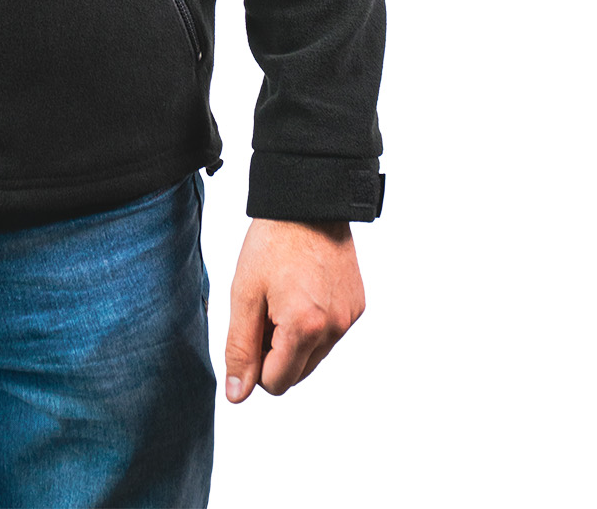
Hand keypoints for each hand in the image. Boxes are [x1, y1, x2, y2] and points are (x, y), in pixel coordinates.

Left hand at [223, 217, 364, 401]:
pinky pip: (331, 333)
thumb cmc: (271, 243)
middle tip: (265, 308)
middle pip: (296, 372)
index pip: (275, 382)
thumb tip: (238, 395)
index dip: (255, 361)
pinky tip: (304, 288)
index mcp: (305, 328)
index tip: (252, 327)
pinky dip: (314, 322)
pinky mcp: (357, 305)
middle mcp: (334, 329)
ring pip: (314, 355)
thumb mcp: (244, 294)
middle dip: (276, 351)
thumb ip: (240, 348)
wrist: (306, 202)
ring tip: (284, 295)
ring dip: (295, 337)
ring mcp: (349, 318)